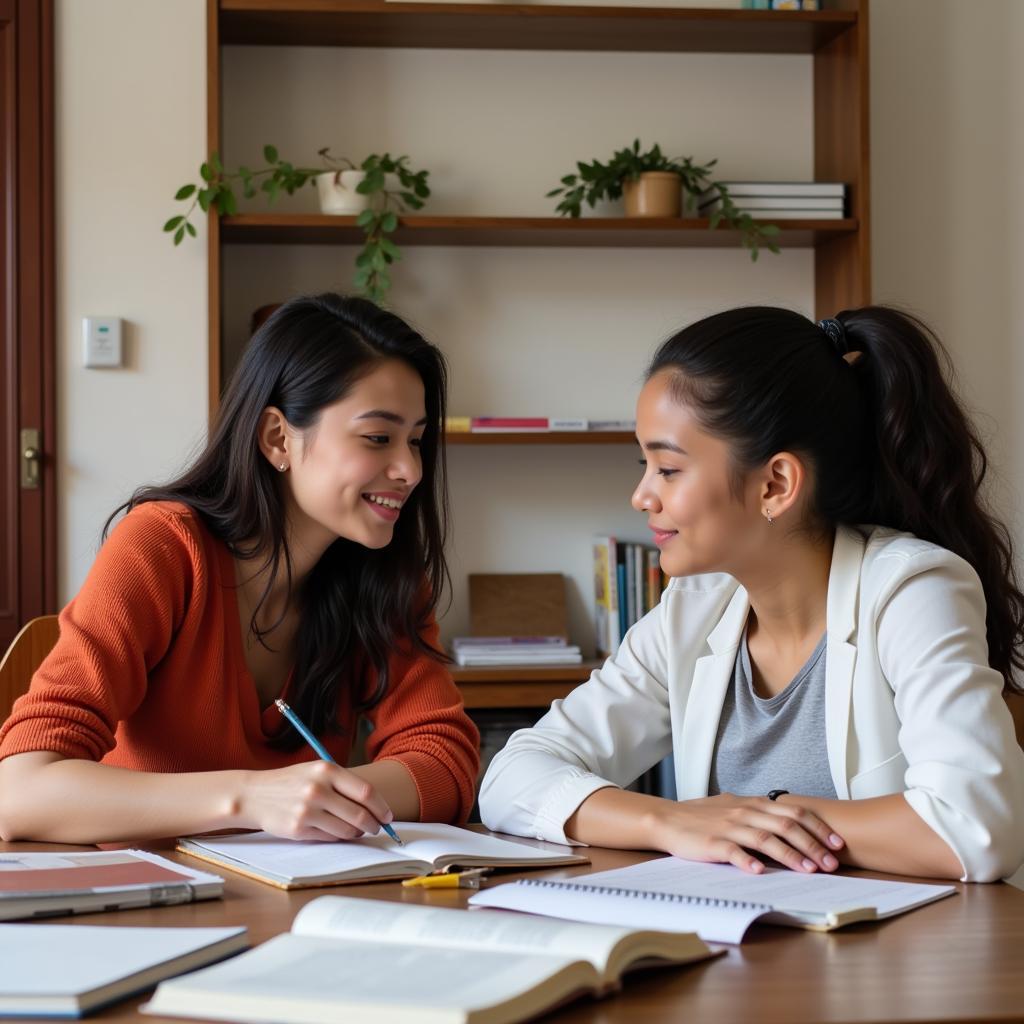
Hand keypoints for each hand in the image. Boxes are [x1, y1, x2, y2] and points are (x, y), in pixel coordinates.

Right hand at [239, 761, 394, 840]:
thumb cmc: (291, 782)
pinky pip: (330, 837)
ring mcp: (307, 810)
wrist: (254, 794)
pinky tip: (336, 832)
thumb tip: (374, 804)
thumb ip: (343, 784)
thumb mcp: (316, 771)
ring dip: (356, 833)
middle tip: (377, 828)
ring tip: (356, 831)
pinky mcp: (298, 829)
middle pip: (360, 814)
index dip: (381, 807)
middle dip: (373, 824)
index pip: (366, 792)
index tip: (388, 816)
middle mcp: (318, 789)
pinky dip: (338, 837)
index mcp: (326, 770)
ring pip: (346, 829)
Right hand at [644, 793, 844, 873]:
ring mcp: (729, 827)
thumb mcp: (735, 809)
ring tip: (808, 870)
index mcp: (753, 804)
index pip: (794, 812)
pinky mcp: (713, 843)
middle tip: (831, 863)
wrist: (668, 818)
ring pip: (765, 839)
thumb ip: (760, 816)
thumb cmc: (703, 817)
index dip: (818, 828)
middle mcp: (745, 813)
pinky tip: (760, 872)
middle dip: (812, 845)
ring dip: (790, 855)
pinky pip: (733, 851)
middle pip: (786, 825)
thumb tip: (789, 826)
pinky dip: (748, 861)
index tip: (837, 844)